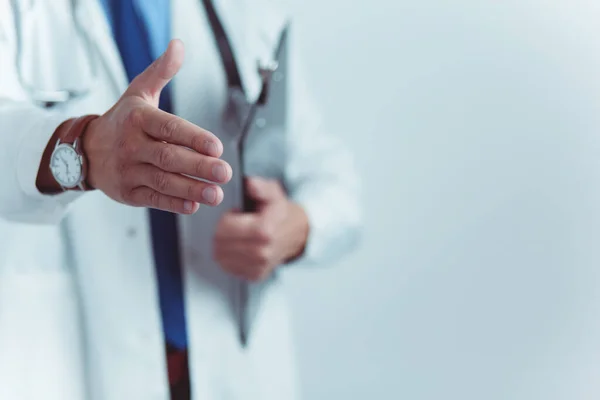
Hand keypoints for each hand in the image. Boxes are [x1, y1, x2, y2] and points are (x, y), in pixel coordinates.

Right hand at [83, 40, 231, 213]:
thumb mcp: (138, 92)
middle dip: (199, 166)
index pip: (168, 128)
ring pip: (163, 181)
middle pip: (169, 157)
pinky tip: (194, 205)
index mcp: (137, 119)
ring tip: (216, 193)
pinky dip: (173, 203)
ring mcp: (128, 170)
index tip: (217, 147)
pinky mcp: (127, 193)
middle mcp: (131, 145)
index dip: (193, 138)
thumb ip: (162, 71)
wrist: (85, 149)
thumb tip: (179, 46)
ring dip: (191, 189)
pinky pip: (152, 199)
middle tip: (225, 173)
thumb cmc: (122, 120)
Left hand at [213, 177, 309, 281]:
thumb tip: (249, 184)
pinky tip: (241, 248)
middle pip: (219, 244)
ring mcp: (258, 267)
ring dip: (225, 245)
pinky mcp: (255, 276)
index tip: (236, 214)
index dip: (226, 218)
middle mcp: (261, 253)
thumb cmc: (280, 211)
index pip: (223, 229)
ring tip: (239, 236)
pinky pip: (229, 268)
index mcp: (263, 231)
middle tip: (236, 225)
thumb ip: (260, 187)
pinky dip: (230, 258)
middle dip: (222, 233)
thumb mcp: (272, 193)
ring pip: (221, 257)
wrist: (297, 233)